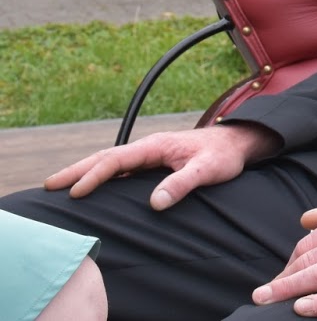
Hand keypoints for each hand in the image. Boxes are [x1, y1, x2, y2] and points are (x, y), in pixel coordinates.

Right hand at [44, 123, 280, 207]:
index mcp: (155, 146)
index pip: (117, 160)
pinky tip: (92, 186)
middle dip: (76, 171)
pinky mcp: (152, 161)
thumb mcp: (208, 171)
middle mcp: (148, 147)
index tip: (77, 192)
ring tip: (60, 185)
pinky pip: (120, 167)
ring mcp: (148, 154)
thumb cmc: (223, 156)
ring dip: (85, 171)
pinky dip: (101, 175)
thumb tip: (155, 203)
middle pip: (105, 157)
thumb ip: (183, 183)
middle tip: (49, 185)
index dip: (95, 176)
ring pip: (110, 161)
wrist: (236, 144)